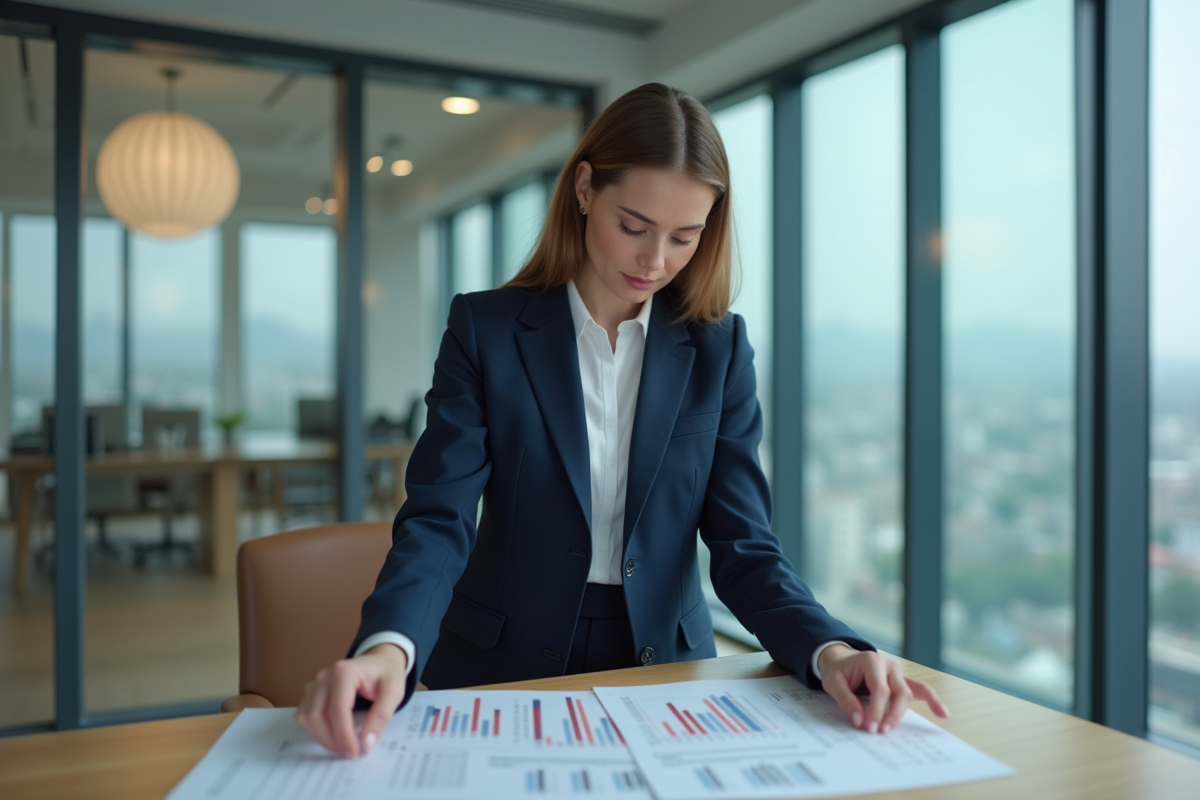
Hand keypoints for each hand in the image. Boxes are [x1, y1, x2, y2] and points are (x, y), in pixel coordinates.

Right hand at [294, 643, 408, 756]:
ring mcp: (315, 683)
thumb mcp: (394, 692)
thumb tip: (366, 743)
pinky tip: (333, 734)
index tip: (357, 752)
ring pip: (306, 718)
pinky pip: (303, 716)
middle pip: (317, 715)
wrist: (379, 661)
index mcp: (344, 672)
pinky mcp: (311, 692)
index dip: (344, 735)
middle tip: (351, 752)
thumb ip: (382, 715)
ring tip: (343, 745)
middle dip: (332, 740)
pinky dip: (315, 730)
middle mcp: (324, 676)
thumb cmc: (387, 674)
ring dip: (322, 737)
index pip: (337, 710)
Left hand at [817, 644, 948, 734]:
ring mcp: (898, 673)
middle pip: (898, 692)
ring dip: (901, 714)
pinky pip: (921, 690)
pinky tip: (944, 714)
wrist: (840, 660)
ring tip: (890, 729)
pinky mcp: (902, 682)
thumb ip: (846, 699)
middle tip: (878, 732)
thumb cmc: (837, 671)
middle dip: (890, 714)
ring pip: (908, 694)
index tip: (869, 727)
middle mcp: (889, 665)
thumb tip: (860, 720)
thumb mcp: (833, 682)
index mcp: (871, 660)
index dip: (876, 710)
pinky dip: (933, 701)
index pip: (879, 689)